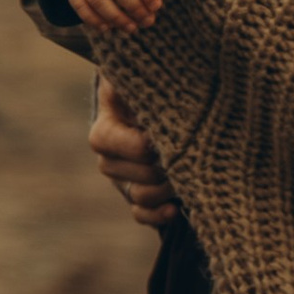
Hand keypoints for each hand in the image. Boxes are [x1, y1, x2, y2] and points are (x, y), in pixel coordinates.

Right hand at [91, 74, 178, 231]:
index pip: (121, 146)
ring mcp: (123, 181)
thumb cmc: (149, 88)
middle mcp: (109, 159)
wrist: (155, 105)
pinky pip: (141, 214)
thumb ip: (133, 81)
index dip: (148, 144)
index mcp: (105, 131)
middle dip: (165, 166)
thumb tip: (129, 86)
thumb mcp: (139, 78)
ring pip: (141, 196)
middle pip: (137, 174)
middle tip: (188, 153)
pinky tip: (175, 209)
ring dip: (167, 189)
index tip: (171, 133)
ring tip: (188, 172)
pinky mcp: (136, 197)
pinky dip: (158, 215)